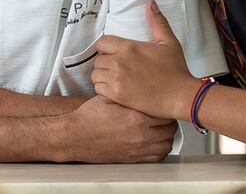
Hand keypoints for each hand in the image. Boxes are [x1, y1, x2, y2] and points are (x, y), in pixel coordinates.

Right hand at [60, 96, 176, 162]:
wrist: (76, 136)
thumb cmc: (89, 117)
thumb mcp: (110, 96)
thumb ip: (129, 92)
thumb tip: (143, 86)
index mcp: (136, 117)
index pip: (165, 113)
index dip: (165, 107)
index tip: (162, 104)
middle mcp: (140, 135)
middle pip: (170, 129)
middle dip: (168, 120)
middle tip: (163, 114)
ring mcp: (138, 149)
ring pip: (167, 143)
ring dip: (167, 135)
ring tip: (162, 127)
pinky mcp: (133, 159)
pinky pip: (158, 157)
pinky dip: (161, 149)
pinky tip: (156, 141)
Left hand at [92, 1, 197, 120]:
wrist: (180, 96)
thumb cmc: (175, 70)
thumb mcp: (168, 42)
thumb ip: (157, 22)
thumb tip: (150, 4)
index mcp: (129, 48)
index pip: (102, 43)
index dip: (106, 47)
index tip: (113, 52)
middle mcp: (120, 62)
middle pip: (98, 59)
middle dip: (105, 62)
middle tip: (116, 66)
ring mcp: (117, 80)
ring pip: (96, 75)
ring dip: (103, 75)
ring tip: (114, 77)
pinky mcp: (117, 96)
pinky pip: (99, 89)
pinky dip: (104, 89)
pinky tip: (116, 88)